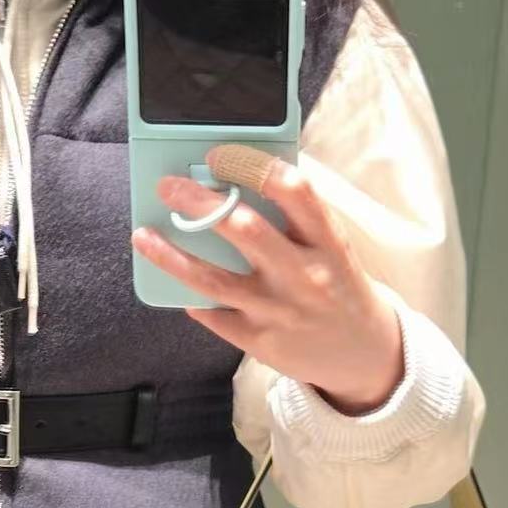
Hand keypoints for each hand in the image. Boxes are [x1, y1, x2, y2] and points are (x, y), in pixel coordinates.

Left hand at [130, 143, 405, 414]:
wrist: (363, 354)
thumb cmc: (337, 284)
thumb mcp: (331, 246)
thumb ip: (295, 217)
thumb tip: (234, 178)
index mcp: (327, 242)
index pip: (293, 191)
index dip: (251, 166)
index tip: (217, 154)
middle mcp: (304, 276)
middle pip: (244, 230)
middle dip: (200, 203)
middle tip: (168, 186)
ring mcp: (279, 311)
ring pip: (214, 280)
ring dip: (171, 255)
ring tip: (143, 235)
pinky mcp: (259, 341)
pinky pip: (212, 314)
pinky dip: (188, 295)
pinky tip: (170, 278)